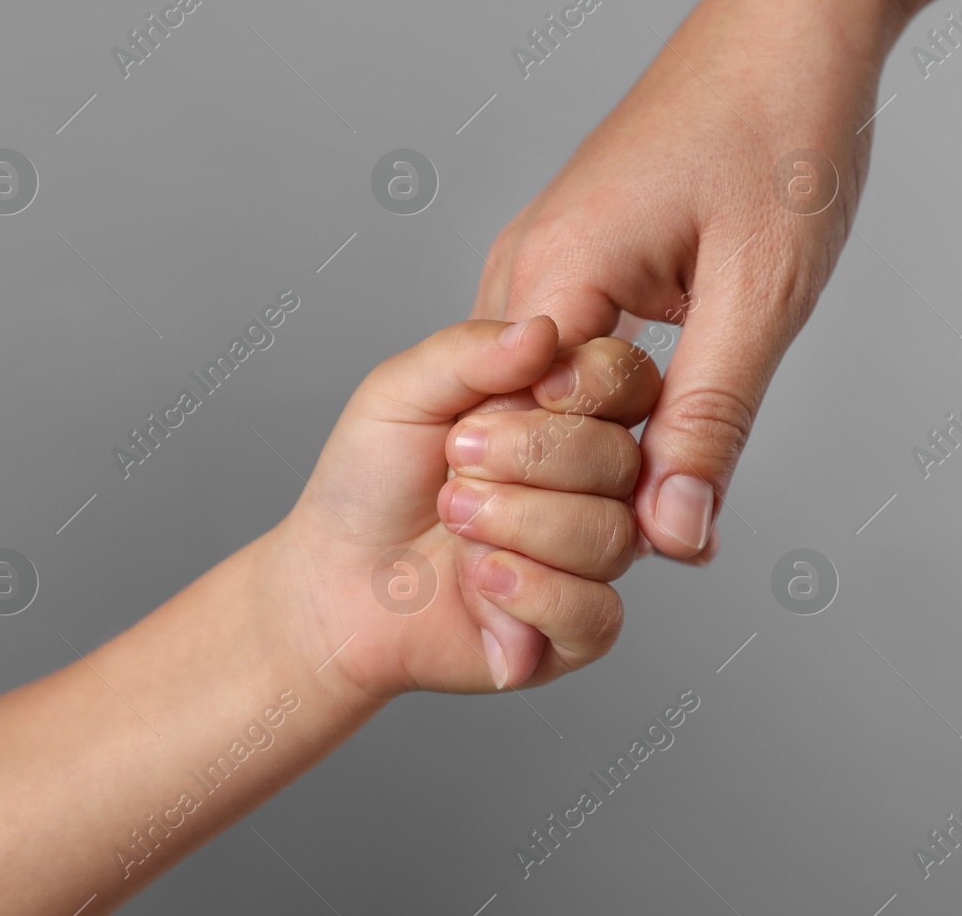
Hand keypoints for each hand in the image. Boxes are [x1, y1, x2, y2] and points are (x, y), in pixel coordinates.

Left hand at [263, 317, 661, 702]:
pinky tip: (481, 578)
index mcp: (567, 414)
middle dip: (530, 458)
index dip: (590, 385)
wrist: (331, 579)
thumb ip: (470, 351)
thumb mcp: (402, 392)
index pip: (631, 383)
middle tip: (457, 462)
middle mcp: (594, 485)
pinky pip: (596, 610)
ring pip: (611, 536)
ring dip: (518, 524)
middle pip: (623, 460)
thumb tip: (545, 332)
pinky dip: (530, 591)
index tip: (530, 391)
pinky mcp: (577, 629)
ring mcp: (591, 558)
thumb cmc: (369, 483)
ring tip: (456, 520)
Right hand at [473, 5, 875, 560]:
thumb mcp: (761, 295)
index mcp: (552, 271)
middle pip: (516, 423)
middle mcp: (525, 264)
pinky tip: (662, 426)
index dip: (570, 511)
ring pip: (545, 392)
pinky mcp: (581, 250)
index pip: (515, 439)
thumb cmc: (784, 130)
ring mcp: (547, 253)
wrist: (798, 17)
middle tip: (668, 527)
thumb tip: (671, 535)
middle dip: (580, 490)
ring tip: (668, 488)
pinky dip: (611, 403)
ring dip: (598, 449)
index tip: (637, 551)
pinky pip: (572, 354)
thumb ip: (709, 421)